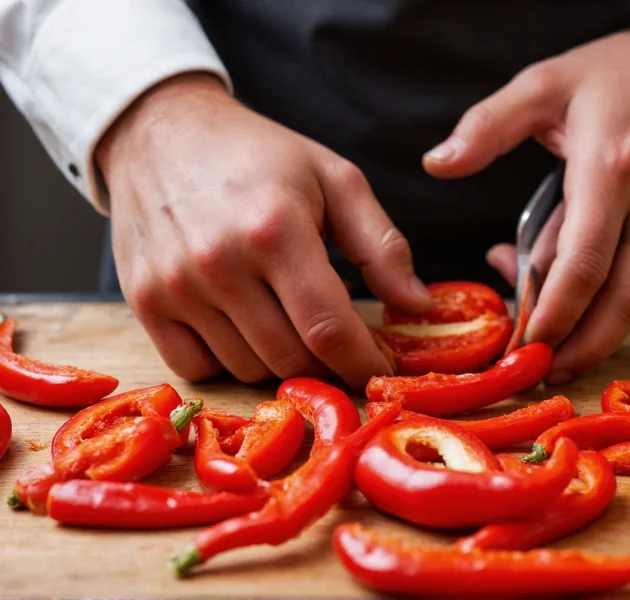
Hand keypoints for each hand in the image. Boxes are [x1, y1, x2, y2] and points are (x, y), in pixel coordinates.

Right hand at [97, 73, 431, 387]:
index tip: (380, 370)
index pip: (328, 328)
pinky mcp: (144, 299)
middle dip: (326, 362)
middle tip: (337, 340)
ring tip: (288, 317)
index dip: (362, 362)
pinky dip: (228, 361)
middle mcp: (219, 263)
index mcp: (275, 229)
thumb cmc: (258, 155)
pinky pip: (196, 368)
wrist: (161, 131)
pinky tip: (244, 327)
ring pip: (246, 369)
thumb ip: (382, 245)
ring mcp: (175, 286)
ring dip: (279, 359)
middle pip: (290, 357)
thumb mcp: (335, 179)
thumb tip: (418, 305)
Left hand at [423, 12, 629, 382]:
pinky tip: (595, 306)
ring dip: (605, 334)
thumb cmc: (627, 68)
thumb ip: (487, 125)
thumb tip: (437, 164)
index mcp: (609, 168)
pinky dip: (628, 303)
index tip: (525, 343)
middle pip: (620, 299)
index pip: (582, 265)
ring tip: (565, 354)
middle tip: (544, 370)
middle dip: (581, 346)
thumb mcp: (548, 81)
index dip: (552, 315)